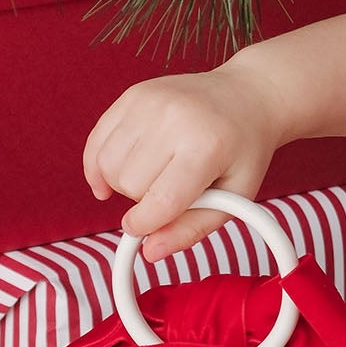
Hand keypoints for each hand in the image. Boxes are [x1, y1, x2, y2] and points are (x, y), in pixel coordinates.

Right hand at [82, 66, 283, 257]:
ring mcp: (150, 102)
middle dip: (143, 200)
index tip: (143, 230)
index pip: (161, 200)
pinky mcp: (133, 95)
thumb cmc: (243, 150)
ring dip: (122, 183)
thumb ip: (193, 228)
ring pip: (107, 164)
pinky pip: (96, 141)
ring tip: (152, 177)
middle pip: (130, 184)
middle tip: (170, 190)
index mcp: (208, 146)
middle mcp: (175, 118)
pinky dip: (99, 165)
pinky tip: (115, 174)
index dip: (145, 224)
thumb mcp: (237, 196)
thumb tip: (152, 251)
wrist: (249, 96)